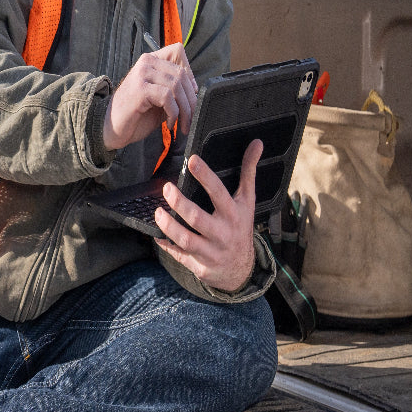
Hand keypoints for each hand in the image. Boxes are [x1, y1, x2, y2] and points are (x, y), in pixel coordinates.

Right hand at [103, 42, 197, 151]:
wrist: (113, 129)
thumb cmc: (136, 115)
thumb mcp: (160, 98)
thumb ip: (174, 88)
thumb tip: (195, 89)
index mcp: (150, 60)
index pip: (178, 51)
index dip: (189, 73)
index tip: (189, 95)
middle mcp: (145, 62)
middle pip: (181, 72)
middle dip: (191, 99)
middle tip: (190, 117)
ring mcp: (141, 74)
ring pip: (176, 86)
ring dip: (184, 109)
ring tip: (181, 123)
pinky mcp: (140, 89)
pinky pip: (167, 96)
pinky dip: (173, 113)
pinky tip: (169, 123)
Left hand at [154, 138, 261, 292]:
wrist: (241, 268)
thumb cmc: (240, 226)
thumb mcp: (247, 200)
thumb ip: (248, 171)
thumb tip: (256, 143)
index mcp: (234, 214)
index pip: (219, 193)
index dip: (206, 176)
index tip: (192, 160)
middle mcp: (222, 233)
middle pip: (198, 218)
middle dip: (180, 203)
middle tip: (166, 188)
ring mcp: (210, 251)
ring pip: (186, 240)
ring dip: (168, 226)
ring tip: (157, 211)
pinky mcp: (198, 265)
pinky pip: (178, 255)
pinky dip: (165, 245)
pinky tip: (155, 235)